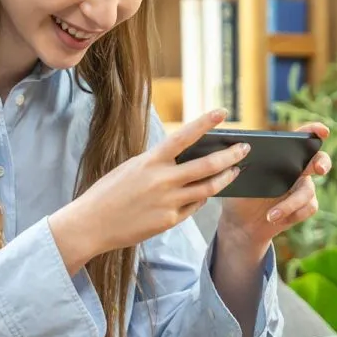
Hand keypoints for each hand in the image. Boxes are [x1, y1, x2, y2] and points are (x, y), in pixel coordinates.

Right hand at [48, 108, 245, 272]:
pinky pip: (194, 206)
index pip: (184, 136)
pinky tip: (208, 192)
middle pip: (207, 165)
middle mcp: (162, 180)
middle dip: (230, 155)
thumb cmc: (109, 192)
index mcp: (150, 161)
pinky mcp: (169, 220)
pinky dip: (203, 197)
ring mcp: (168, 202)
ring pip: (208, 188)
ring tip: (235, 170)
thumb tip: (184, 159)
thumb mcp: (132, 168)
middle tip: (245, 149)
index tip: (223, 112)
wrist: (91, 224)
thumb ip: (158, 163)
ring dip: (226, 177)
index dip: (205, 122)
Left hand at [216, 122, 332, 253]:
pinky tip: (275, 219)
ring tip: (270, 215)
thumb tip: (242, 152)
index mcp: (282, 156)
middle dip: (322, 162)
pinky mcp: (303, 207)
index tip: (323, 131)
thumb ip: (245, 164)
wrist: (241, 223)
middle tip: (319, 169)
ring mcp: (301, 188)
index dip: (314, 131)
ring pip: (308, 191)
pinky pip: (309, 207)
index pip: (301, 138)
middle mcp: (297, 169)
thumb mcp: (238, 178)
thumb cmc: (240, 194)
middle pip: (319, 160)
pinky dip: (292, 214)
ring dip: (290, 204)